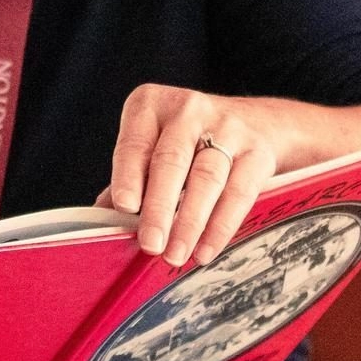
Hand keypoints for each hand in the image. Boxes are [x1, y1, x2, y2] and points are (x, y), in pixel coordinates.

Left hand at [101, 85, 281, 267]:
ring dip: (189, 223)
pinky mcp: (257, 151)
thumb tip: (101, 221)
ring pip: (205, 179)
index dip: (128, 176)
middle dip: (158, 207)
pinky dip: (220, 227)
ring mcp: (227, 127)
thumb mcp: (154, 145)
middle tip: (150, 244)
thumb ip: (130, 179)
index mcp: (150, 105)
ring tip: (175, 255)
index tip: (124, 207)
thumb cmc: (189, 142)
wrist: (258, 122)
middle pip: (171, 162)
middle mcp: (188, 110)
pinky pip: (237, 193)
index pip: (135, 144)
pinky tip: (205, 250)